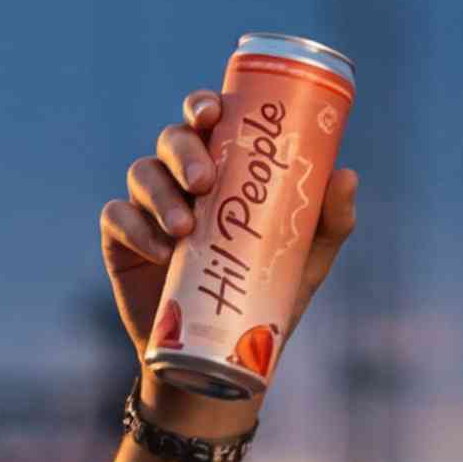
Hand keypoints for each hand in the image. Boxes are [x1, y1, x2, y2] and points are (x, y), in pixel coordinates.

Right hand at [99, 82, 362, 416]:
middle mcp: (182, 178)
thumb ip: (329, 220)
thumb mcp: (306, 259)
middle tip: (205, 182)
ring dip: (161, 194)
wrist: (218, 356)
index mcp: (223, 166)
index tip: (211, 112)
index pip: (206, 120)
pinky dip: (136, 228)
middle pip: (170, 139)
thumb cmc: (265, 294)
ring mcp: (148, 208)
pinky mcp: (121, 242)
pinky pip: (117, 218)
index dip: (201, 105)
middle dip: (184, 151)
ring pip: (141, 174)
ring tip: (186, 229)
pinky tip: (160, 252)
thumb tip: (345, 174)